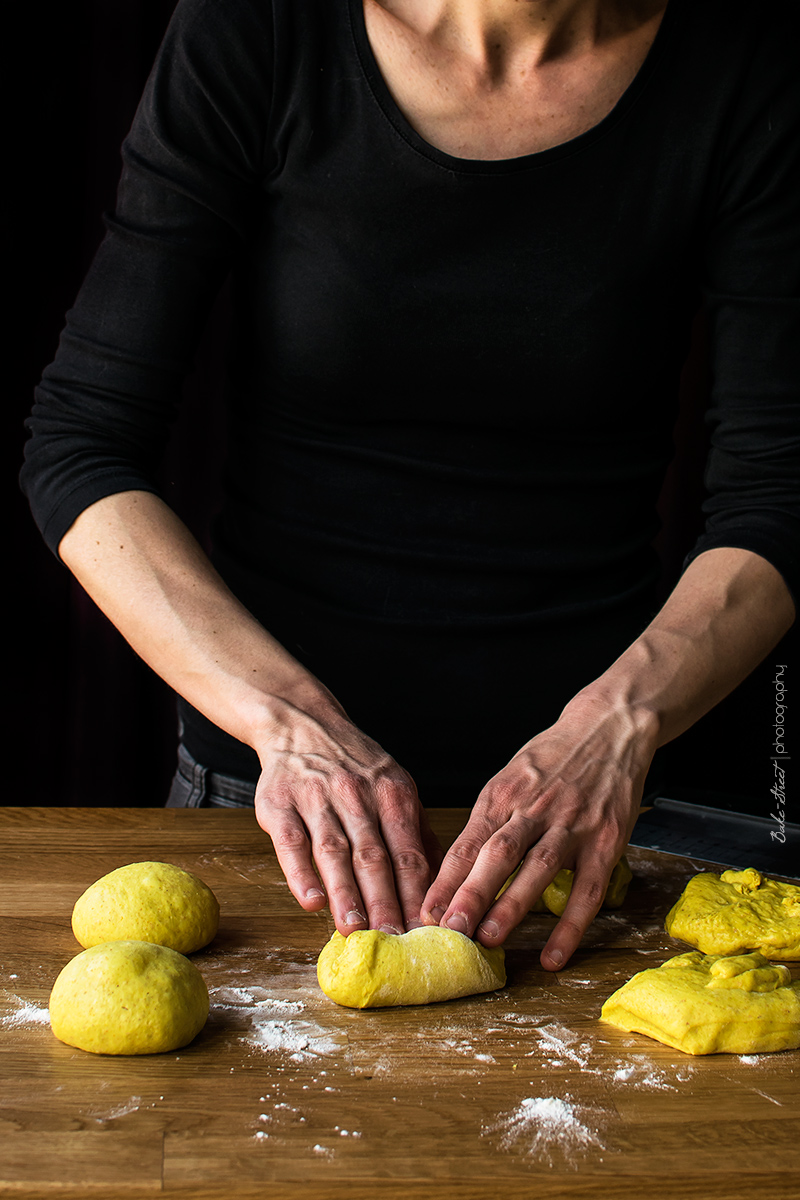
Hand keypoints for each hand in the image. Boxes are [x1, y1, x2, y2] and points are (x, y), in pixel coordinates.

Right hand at [253, 696, 442, 936]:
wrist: (302, 724)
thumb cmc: (355, 766)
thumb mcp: (394, 786)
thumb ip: (415, 832)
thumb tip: (441, 882)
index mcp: (393, 793)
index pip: (409, 852)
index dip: (418, 893)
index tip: (426, 930)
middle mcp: (357, 794)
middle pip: (375, 855)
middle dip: (386, 901)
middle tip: (394, 939)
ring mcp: (317, 797)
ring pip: (335, 851)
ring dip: (346, 893)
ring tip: (354, 929)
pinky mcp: (280, 802)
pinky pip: (292, 841)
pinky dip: (301, 872)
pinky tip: (311, 901)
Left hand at [419, 691, 657, 969]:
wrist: (609, 728)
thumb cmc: (553, 759)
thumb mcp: (511, 778)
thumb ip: (488, 820)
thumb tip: (455, 870)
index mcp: (504, 794)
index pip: (468, 841)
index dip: (445, 878)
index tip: (424, 911)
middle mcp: (535, 808)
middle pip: (498, 853)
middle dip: (471, 892)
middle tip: (449, 929)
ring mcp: (573, 825)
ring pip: (538, 867)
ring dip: (512, 905)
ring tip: (489, 939)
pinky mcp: (607, 841)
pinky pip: (588, 890)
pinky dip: (570, 925)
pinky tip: (553, 956)